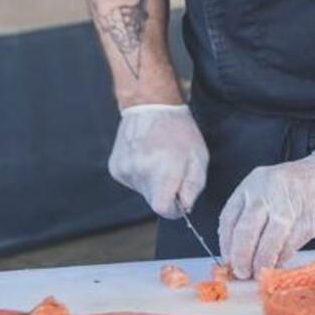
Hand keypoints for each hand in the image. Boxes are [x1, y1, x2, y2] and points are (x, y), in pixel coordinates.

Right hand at [107, 103, 208, 217]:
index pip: (164, 210)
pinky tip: (145, 156)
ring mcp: (124, 170)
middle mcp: (139, 174)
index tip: (180, 196)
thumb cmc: (179, 130)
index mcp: (161, 173)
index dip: (175, 207)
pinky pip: (132, 181)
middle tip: (171, 169)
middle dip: (164, 192)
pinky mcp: (115, 167)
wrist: (150, 104)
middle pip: (153, 201)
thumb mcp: (198, 157)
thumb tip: (184, 207)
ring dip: (152, 181)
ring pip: (142, 191)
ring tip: (157, 158)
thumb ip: (193, 187)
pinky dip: (140, 174)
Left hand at [219, 150, 314, 278]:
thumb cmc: (304, 184)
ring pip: (267, 241)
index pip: (229, 218)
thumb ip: (256, 214)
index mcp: (253, 184)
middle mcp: (266, 192)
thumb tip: (241, 250)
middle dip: (240, 258)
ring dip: (261, 263)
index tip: (228, 260)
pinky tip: (279, 264)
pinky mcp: (309, 217)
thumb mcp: (272, 189)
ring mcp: (288, 204)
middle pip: (244, 232)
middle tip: (241, 273)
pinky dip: (282, 258)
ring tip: (259, 275)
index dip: (226, 244)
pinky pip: (290, 244)